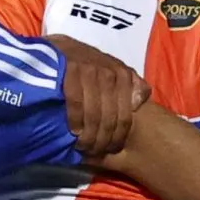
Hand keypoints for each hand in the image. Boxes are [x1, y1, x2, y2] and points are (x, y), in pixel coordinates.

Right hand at [48, 35, 149, 159]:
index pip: (126, 116)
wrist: (58, 48)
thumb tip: (142, 99)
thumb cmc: (84, 64)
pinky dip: (75, 121)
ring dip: (89, 136)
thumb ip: (128, 83)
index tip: (110, 150)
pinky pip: (76, 104)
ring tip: (83, 147)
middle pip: (110, 118)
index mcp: (123, 75)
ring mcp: (91, 71)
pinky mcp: (71, 70)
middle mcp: (110, 72)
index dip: (118, 137)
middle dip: (103, 140)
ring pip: (94, 114)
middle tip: (95, 152)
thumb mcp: (111, 69)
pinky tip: (72, 132)